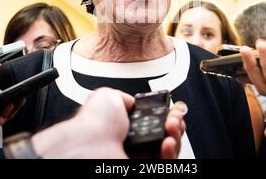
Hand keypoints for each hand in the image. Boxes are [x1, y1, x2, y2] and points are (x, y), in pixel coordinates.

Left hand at [32, 88, 186, 158]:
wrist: (89, 144)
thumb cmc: (94, 123)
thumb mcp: (109, 97)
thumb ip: (125, 99)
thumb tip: (134, 101)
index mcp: (124, 128)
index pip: (154, 123)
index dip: (166, 115)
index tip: (172, 109)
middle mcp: (133, 144)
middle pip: (166, 135)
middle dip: (175, 123)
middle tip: (173, 117)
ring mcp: (139, 158)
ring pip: (170, 149)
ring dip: (176, 135)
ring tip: (171, 126)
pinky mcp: (144, 169)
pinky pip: (165, 163)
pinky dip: (172, 152)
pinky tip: (167, 141)